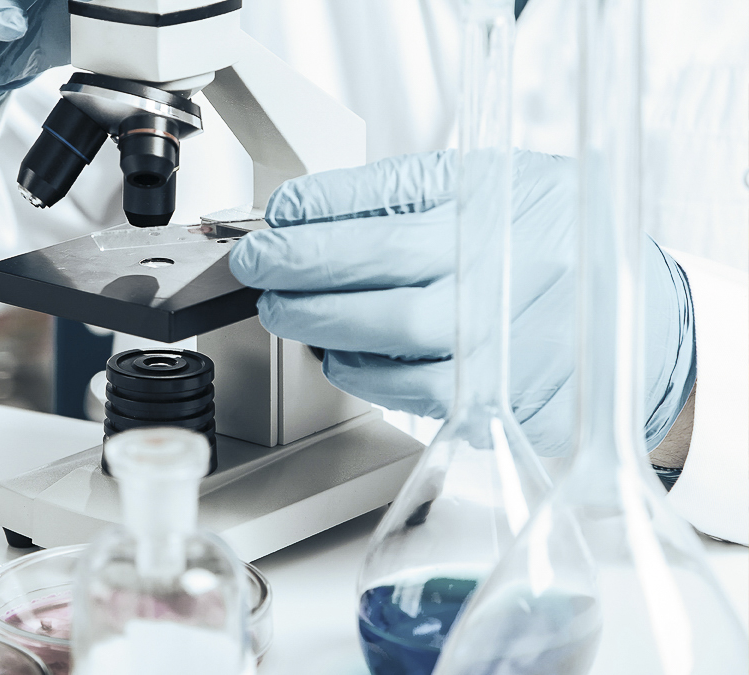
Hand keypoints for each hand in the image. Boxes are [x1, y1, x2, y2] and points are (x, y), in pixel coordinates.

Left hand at [229, 150, 694, 456]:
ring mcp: (499, 337)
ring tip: (286, 309)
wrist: (639, 325)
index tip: (275, 215)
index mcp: (497, 199)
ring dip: (315, 322)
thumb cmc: (554, 250)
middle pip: (373, 263)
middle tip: (257, 266)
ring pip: (381, 332)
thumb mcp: (498, 189)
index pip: (387, 195)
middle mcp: (500, 266)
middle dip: (295, 266)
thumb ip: (408, 196)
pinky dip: (355, 369)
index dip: (315, 207)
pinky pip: (402, 388)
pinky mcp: (495, 396)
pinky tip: (337, 351)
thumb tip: (305, 212)